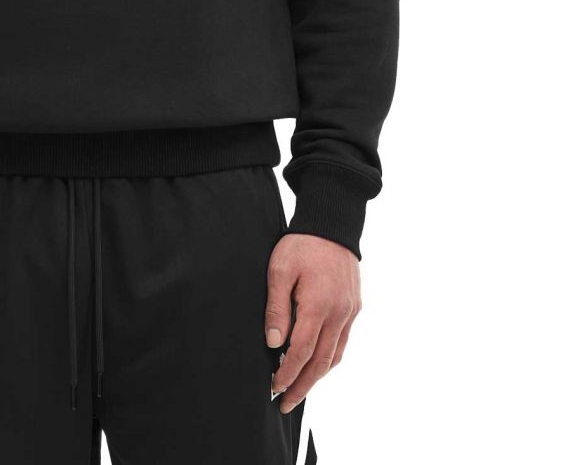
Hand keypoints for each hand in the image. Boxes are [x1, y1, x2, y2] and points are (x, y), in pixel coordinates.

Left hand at [264, 233, 361, 413]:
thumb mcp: (280, 270)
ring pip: (335, 355)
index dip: (287, 374)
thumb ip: (277, 308)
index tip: (274, 388)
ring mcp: (350, 312)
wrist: (332, 224)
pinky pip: (343, 341)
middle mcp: (339, 314)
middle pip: (321, 362)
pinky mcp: (354, 307)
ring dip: (317, 376)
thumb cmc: (301, 245)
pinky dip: (330, 358)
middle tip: (286, 404)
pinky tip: (317, 364)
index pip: (302, 352)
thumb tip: (273, 344)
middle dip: (303, 386)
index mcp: (318, 306)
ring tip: (300, 390)